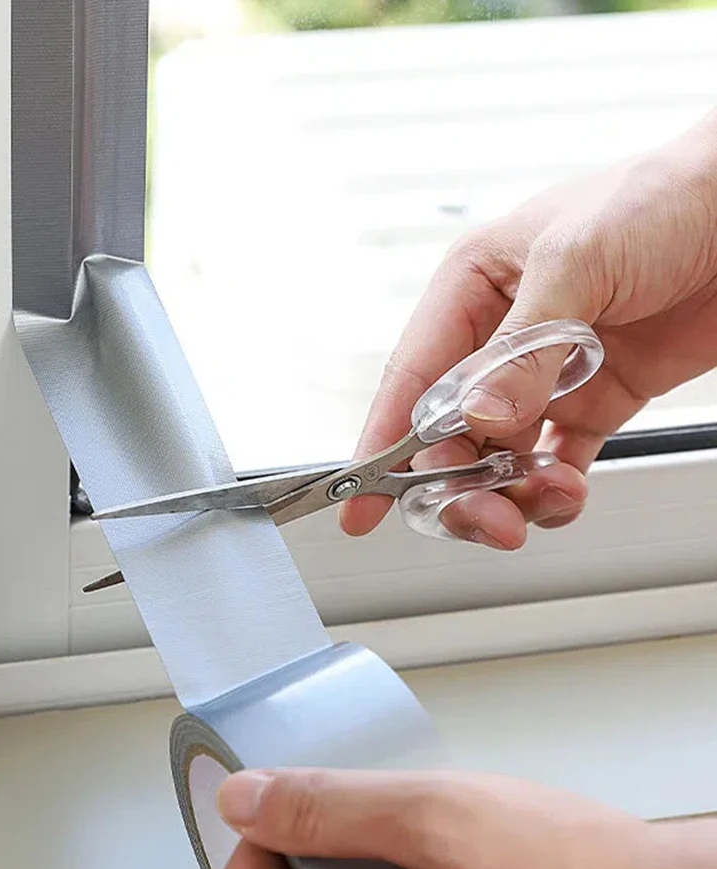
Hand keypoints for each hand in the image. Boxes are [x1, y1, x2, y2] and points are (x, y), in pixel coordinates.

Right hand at [342, 109, 716, 547]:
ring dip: (512, 492)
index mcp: (472, 291)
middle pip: (449, 435)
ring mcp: (545, 376)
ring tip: (547, 495)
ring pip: (497, 459)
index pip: (412, 379)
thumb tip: (480, 417)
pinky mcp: (593, 401)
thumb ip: (524, 348)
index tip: (360, 503)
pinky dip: (554, 490)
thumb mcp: (577, 262)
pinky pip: (555, 464)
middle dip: (458, 484)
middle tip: (486, 516)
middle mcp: (499, 339)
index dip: (382, 445)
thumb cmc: (662, 198)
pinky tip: (567, 490)